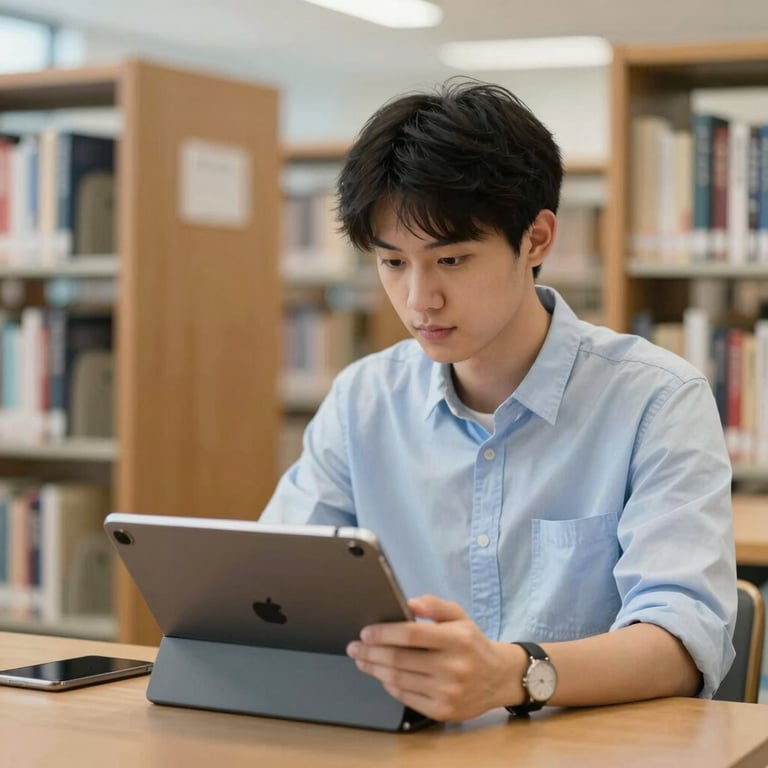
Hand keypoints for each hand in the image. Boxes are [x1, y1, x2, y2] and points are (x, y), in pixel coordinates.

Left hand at [346, 594, 521, 721]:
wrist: (499, 677)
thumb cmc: (472, 643)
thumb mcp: (459, 616)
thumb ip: (434, 605)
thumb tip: (409, 602)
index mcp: (456, 639)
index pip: (411, 634)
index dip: (384, 633)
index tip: (365, 632)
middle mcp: (453, 667)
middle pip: (399, 659)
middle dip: (370, 652)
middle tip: (354, 647)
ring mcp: (448, 692)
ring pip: (398, 680)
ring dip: (374, 669)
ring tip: (362, 660)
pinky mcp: (443, 711)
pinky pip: (406, 698)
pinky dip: (389, 685)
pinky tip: (382, 676)